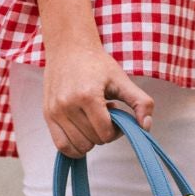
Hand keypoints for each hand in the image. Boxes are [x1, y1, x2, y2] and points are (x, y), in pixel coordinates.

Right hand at [25, 0, 154, 156]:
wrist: (68, 48)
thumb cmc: (96, 63)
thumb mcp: (122, 80)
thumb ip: (140, 102)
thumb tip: (146, 126)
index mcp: (87, 96)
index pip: (105, 133)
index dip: (117, 130)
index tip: (116, 114)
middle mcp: (67, 105)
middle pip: (93, 141)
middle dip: (104, 132)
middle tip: (104, 113)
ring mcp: (55, 111)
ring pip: (78, 146)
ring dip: (90, 138)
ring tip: (92, 119)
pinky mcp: (47, 115)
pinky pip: (61, 146)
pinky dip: (74, 147)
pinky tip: (82, 132)